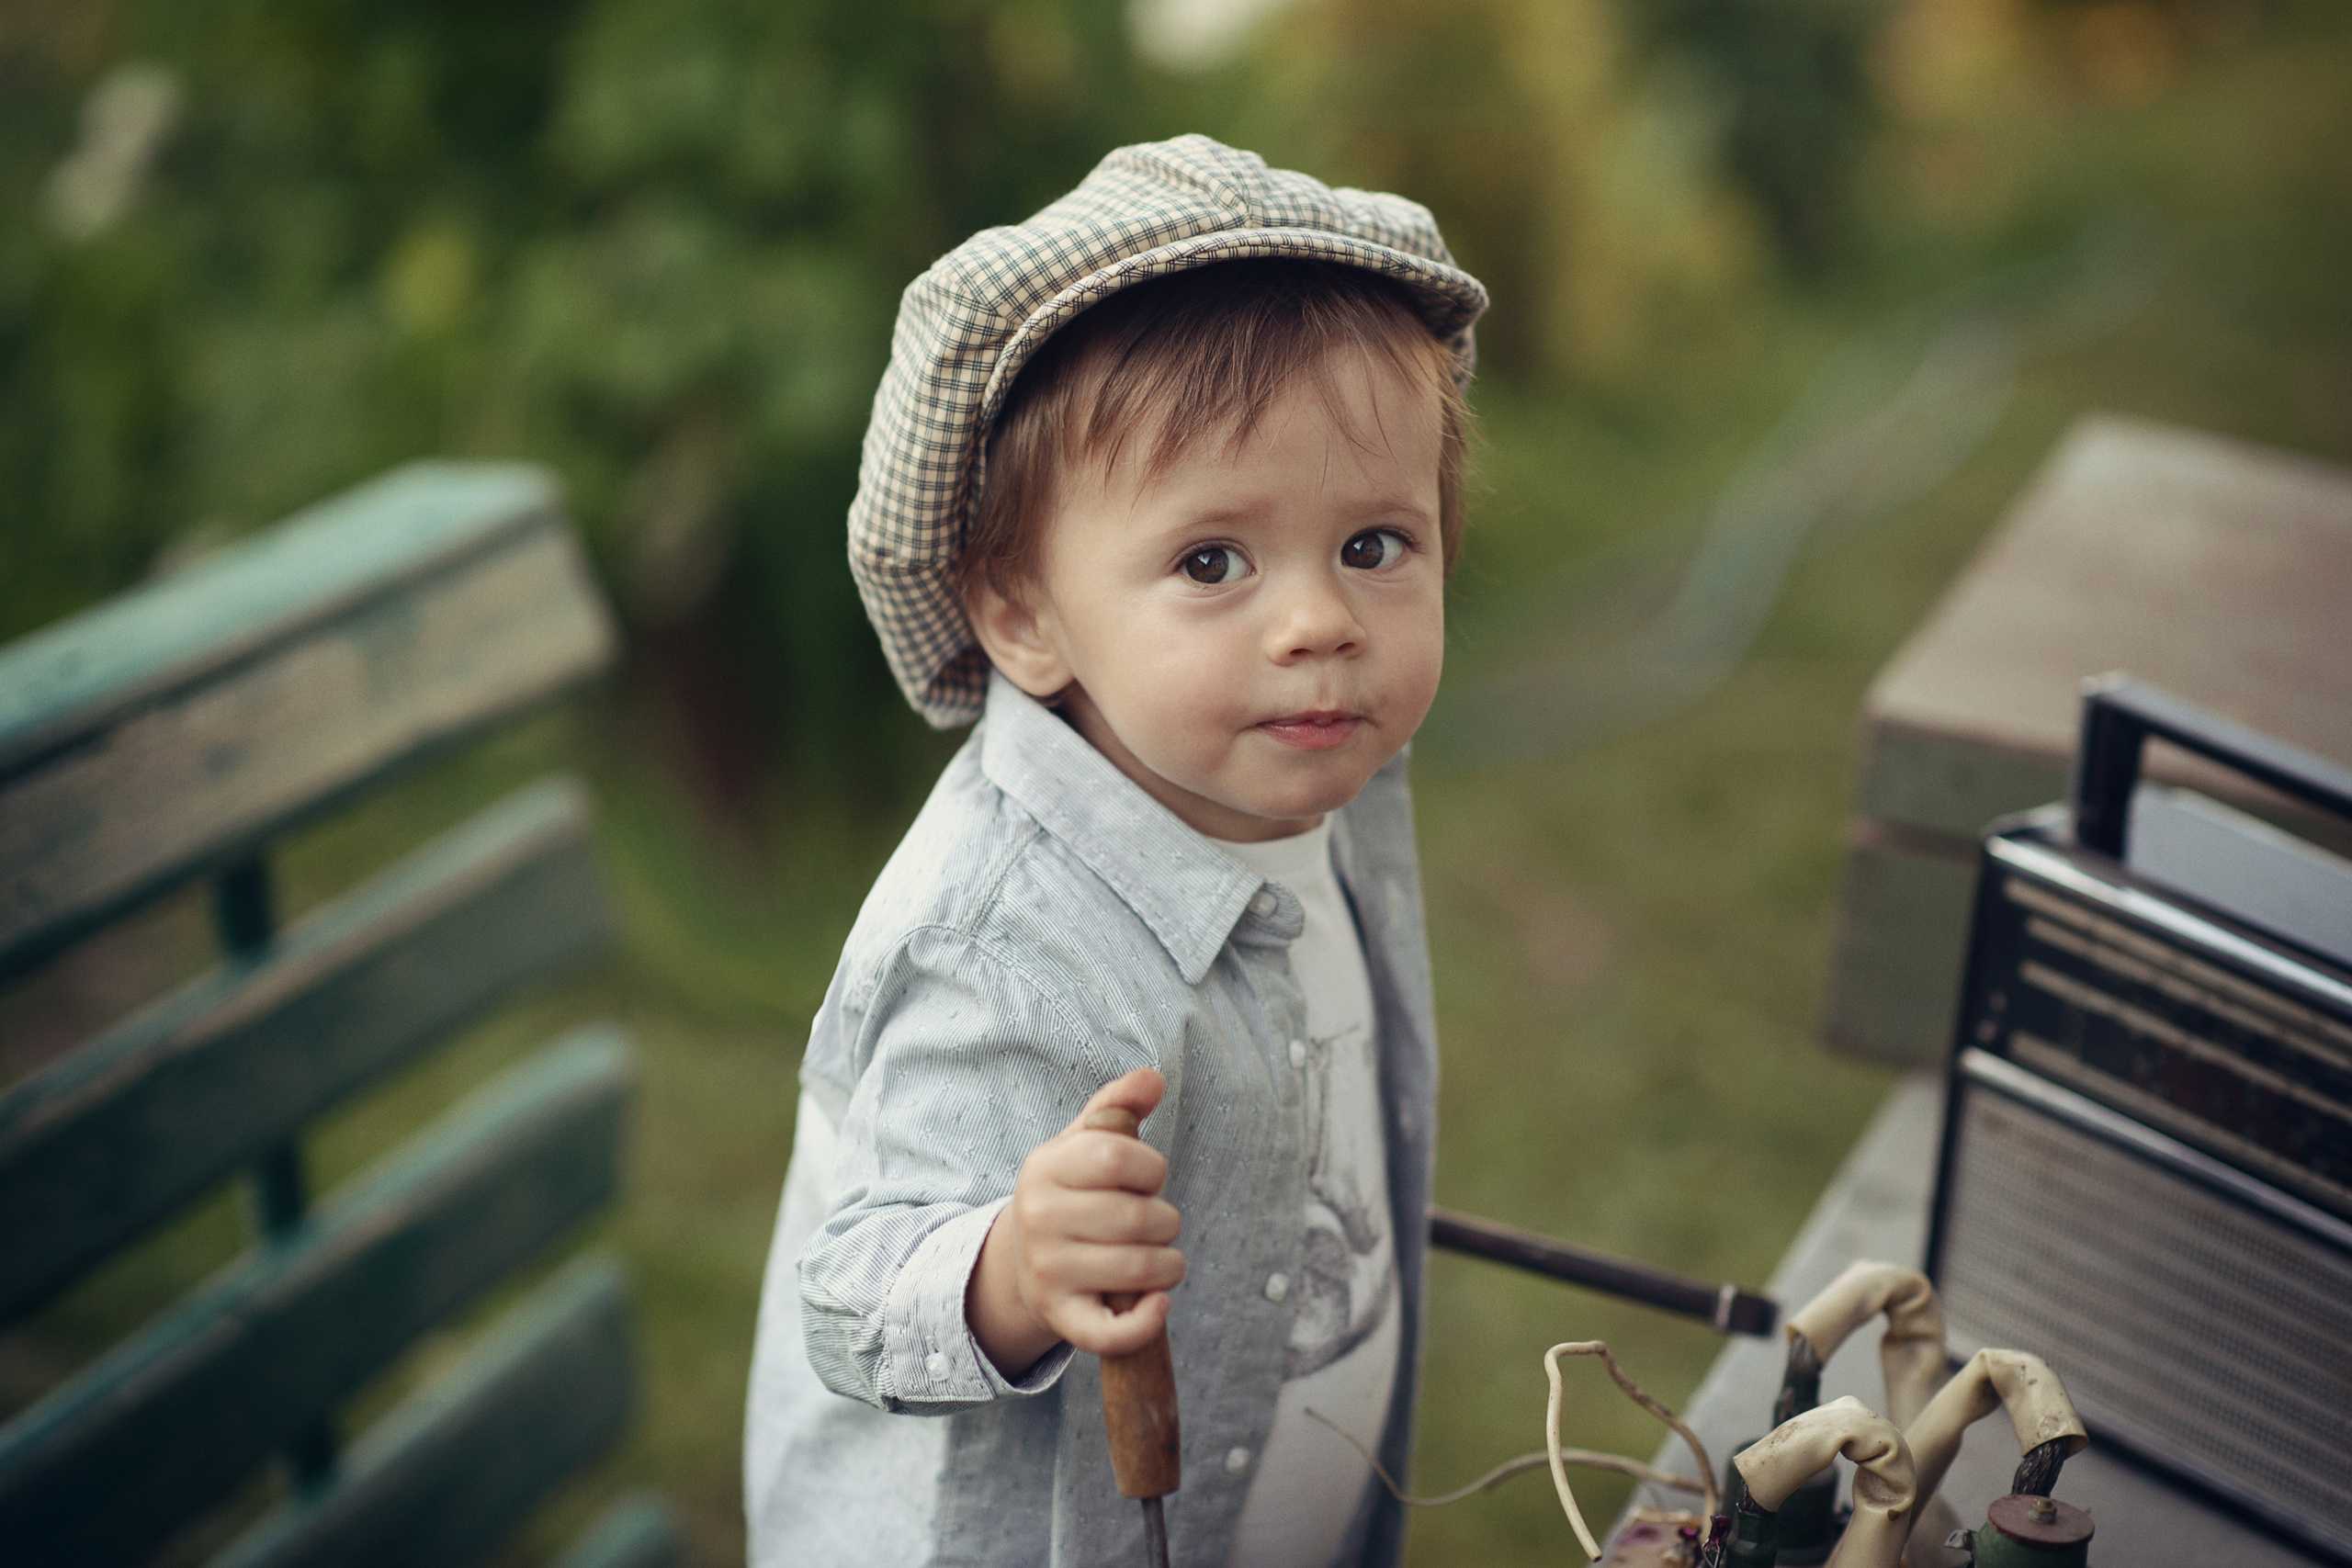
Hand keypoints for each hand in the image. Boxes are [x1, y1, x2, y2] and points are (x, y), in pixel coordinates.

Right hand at [967, 1068, 1184, 1375]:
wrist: (1025, 1261)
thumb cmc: (1071, 1194)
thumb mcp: (1082, 1143)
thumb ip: (1116, 1106)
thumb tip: (1152, 1077)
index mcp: (1044, 1167)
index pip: (1120, 1157)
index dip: (1151, 1167)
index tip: (1146, 1177)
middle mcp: (1038, 1220)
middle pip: (1139, 1217)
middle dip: (1165, 1220)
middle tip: (1154, 1224)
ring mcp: (1047, 1272)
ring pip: (1141, 1269)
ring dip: (1169, 1264)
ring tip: (1159, 1257)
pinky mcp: (1061, 1318)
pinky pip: (1112, 1332)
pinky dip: (1146, 1320)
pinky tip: (1158, 1302)